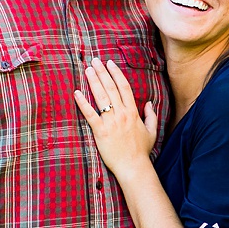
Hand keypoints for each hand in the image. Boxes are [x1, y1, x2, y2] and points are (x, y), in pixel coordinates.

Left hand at [74, 58, 158, 180]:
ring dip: (93, 81)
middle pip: (110, 88)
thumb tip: (149, 103)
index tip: (110, 63)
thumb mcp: (151, 131)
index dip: (116, 73)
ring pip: (101, 97)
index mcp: (133, 112)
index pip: (124, 87)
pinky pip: (90, 114)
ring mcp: (111, 122)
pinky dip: (83, 103)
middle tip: (94, 61)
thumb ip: (151, 115)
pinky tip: (77, 93)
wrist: (133, 166)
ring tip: (87, 70)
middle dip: (102, 72)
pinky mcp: (101, 132)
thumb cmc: (142, 151)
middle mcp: (122, 114)